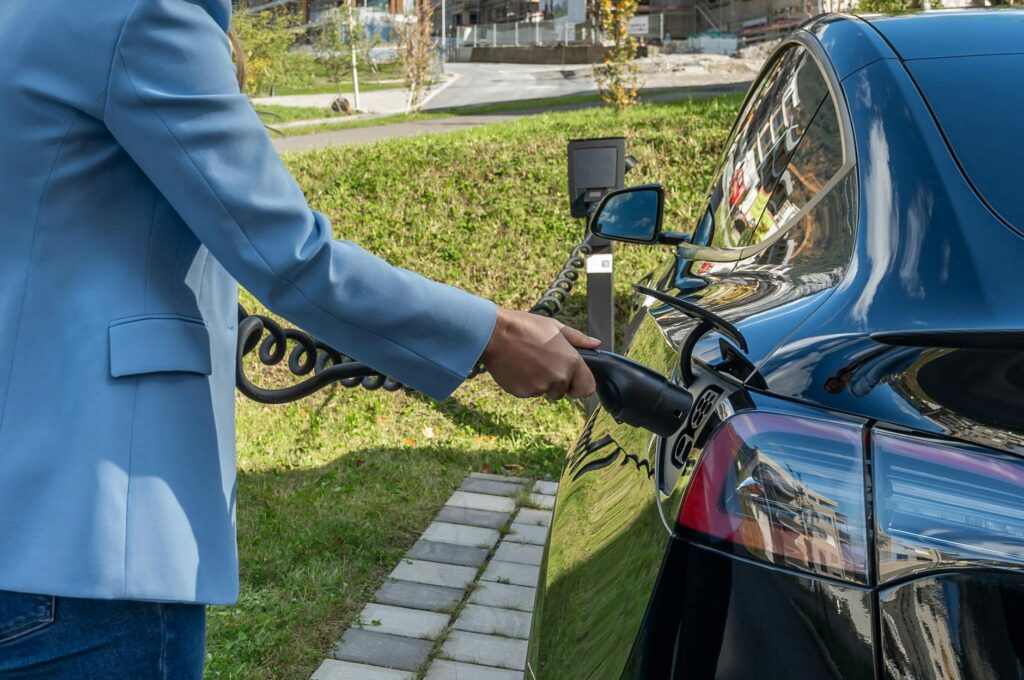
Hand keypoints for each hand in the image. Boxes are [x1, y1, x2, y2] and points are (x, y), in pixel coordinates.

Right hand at [481, 308, 599, 399]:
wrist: (494, 334)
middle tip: (540, 362)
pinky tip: (517, 367)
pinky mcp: (523, 393)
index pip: (587, 388)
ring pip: (544, 391)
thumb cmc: (525, 326)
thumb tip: (597, 344)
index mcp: (571, 361)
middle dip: (555, 382)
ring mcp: (540, 387)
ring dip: (539, 382)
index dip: (580, 385)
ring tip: (526, 361)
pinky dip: (524, 383)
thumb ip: (578, 339)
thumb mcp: (555, 327)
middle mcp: (559, 377)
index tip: (572, 380)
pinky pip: (528, 392)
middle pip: (562, 391)